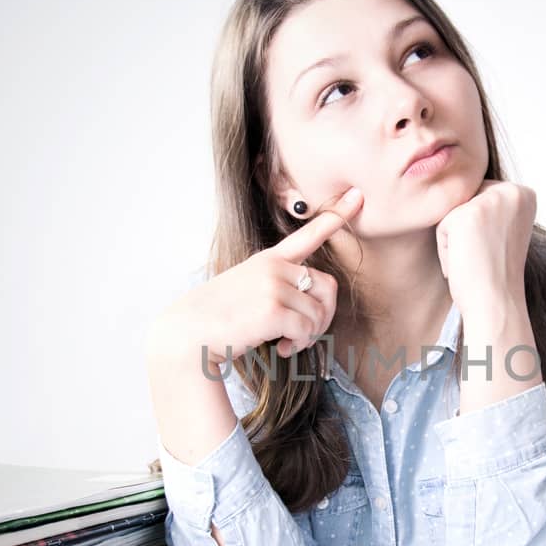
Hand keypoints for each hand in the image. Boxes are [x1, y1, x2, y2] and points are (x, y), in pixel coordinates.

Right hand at [149, 188, 362, 370]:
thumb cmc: (218, 317)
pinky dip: (298, 345)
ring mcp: (273, 286)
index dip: (336, 216)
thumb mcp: (246, 288)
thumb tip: (312, 306)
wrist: (188, 333)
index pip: (307, 235)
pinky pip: (306, 330)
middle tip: (305, 334)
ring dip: (309, 336)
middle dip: (324, 316)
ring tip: (287, 342)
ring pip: (319, 314)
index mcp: (269, 260)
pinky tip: (280, 348)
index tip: (357, 196)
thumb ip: (278, 286)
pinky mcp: (273, 309)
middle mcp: (274, 268)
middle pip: (328, 288)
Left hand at [434, 179, 535, 321]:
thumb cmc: (496, 274)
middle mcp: (511, 192)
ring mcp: (489, 201)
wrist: (497, 304)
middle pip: (465, 200)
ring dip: (455, 241)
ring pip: (451, 213)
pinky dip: (446, 250)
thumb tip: (459, 184)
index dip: (480, 228)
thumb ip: (491, 206)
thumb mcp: (503, 230)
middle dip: (466, 232)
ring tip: (476, 260)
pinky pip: (441, 227)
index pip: (481, 195)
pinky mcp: (467, 215)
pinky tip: (465, 264)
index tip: (495, 250)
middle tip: (485, 257)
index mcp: (524, 194)